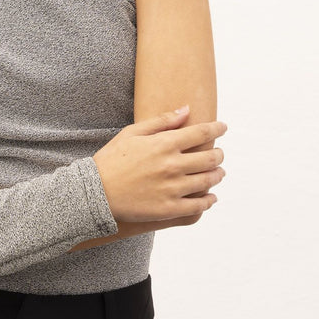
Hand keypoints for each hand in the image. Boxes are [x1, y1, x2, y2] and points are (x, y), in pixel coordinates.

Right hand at [92, 105, 226, 222]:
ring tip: (219, 173)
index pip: (201, 133)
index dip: (216, 129)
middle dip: (218, 154)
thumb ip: (161, 121)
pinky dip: (209, 200)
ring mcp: (172, 189)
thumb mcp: (132, 133)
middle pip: (209, 158)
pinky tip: (211, 197)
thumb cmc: (112, 159)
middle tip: (219, 153)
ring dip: (217, 175)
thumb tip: (187, 110)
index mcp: (164, 144)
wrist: (95, 193)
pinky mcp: (168, 209)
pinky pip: (198, 206)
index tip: (223, 127)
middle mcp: (172, 166)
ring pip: (207, 181)